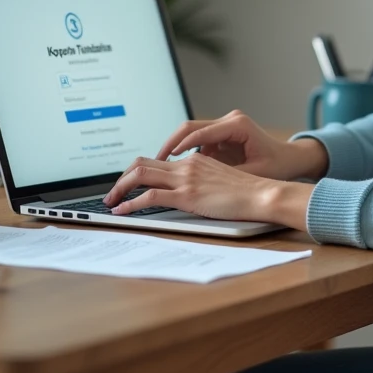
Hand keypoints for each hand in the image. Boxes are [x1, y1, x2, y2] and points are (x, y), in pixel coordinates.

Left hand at [102, 154, 314, 229]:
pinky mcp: (187, 195)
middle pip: (141, 163)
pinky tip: (122, 212)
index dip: (137, 171)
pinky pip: (150, 196)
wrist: (263, 194)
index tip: (127, 185)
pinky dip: (131, 203)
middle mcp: (187, 165)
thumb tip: (189, 193)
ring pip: (140, 175)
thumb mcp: (221, 182)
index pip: (157, 161)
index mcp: (195, 161)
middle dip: (121, 178)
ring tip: (110, 202)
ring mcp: (186, 179)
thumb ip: (202, 182)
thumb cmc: (249, 193)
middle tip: (111, 193)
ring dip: (119, 188)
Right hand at [158, 110, 327, 181]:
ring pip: (190, 132)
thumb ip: (228, 176)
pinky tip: (175, 169)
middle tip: (155, 161)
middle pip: (190, 127)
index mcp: (237, 125)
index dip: (181, 146)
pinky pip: (197, 140)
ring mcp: (224, 126)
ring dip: (175, 148)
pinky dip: (185, 152)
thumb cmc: (277, 166)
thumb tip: (204, 184)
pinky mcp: (221, 135)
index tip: (167, 159)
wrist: (290, 159)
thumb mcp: (253, 174)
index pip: (200, 132)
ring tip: (159, 167)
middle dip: (170, 144)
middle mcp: (229, 120)